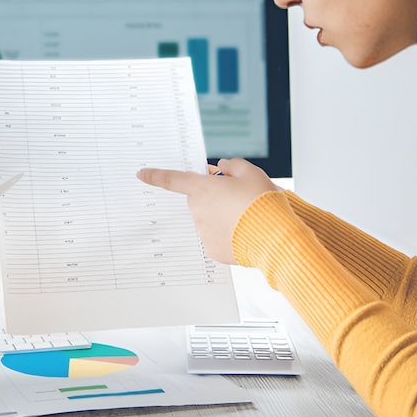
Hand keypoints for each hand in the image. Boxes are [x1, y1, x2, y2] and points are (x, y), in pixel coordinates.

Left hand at [137, 158, 280, 263]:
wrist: (274, 235)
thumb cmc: (261, 201)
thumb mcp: (250, 172)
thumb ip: (232, 165)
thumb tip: (223, 168)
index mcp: (202, 189)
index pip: (173, 180)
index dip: (156, 176)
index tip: (142, 174)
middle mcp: (198, 211)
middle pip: (199, 200)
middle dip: (212, 197)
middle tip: (236, 197)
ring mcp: (204, 232)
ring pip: (208, 219)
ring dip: (221, 216)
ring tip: (245, 216)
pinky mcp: (213, 250)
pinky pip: (217, 238)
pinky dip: (228, 234)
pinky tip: (244, 231)